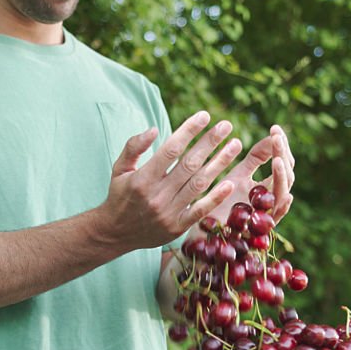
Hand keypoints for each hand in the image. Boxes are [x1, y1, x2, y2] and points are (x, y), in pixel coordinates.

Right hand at [98, 111, 242, 250]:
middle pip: (190, 164)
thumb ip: (134, 147)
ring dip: (220, 162)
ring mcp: (168, 212)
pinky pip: (200, 210)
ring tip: (235, 145)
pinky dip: (216, 197)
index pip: (171, 150)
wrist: (115, 234)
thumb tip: (153, 129)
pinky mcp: (177, 227)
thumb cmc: (119, 196)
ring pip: (199, 183)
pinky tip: (229, 182)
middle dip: (210, 142)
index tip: (204, 115)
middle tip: (226, 125)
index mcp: (143, 179)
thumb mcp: (119, 169)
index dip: (189, 131)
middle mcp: (157, 195)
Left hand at [206, 124, 294, 224]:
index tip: (275, 128)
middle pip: (286, 176)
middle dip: (283, 155)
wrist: (201, 234)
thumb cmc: (217, 205)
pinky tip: (285, 195)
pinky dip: (282, 207)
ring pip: (283, 194)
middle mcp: (269, 200)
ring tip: (277, 159)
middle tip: (277, 137)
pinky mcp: (258, 231)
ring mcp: (265, 215)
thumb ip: (256, 158)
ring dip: (282, 176)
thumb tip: (272, 135)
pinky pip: (275, 219)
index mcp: (265, 187)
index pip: (282, 164)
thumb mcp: (237, 175)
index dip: (281, 146)